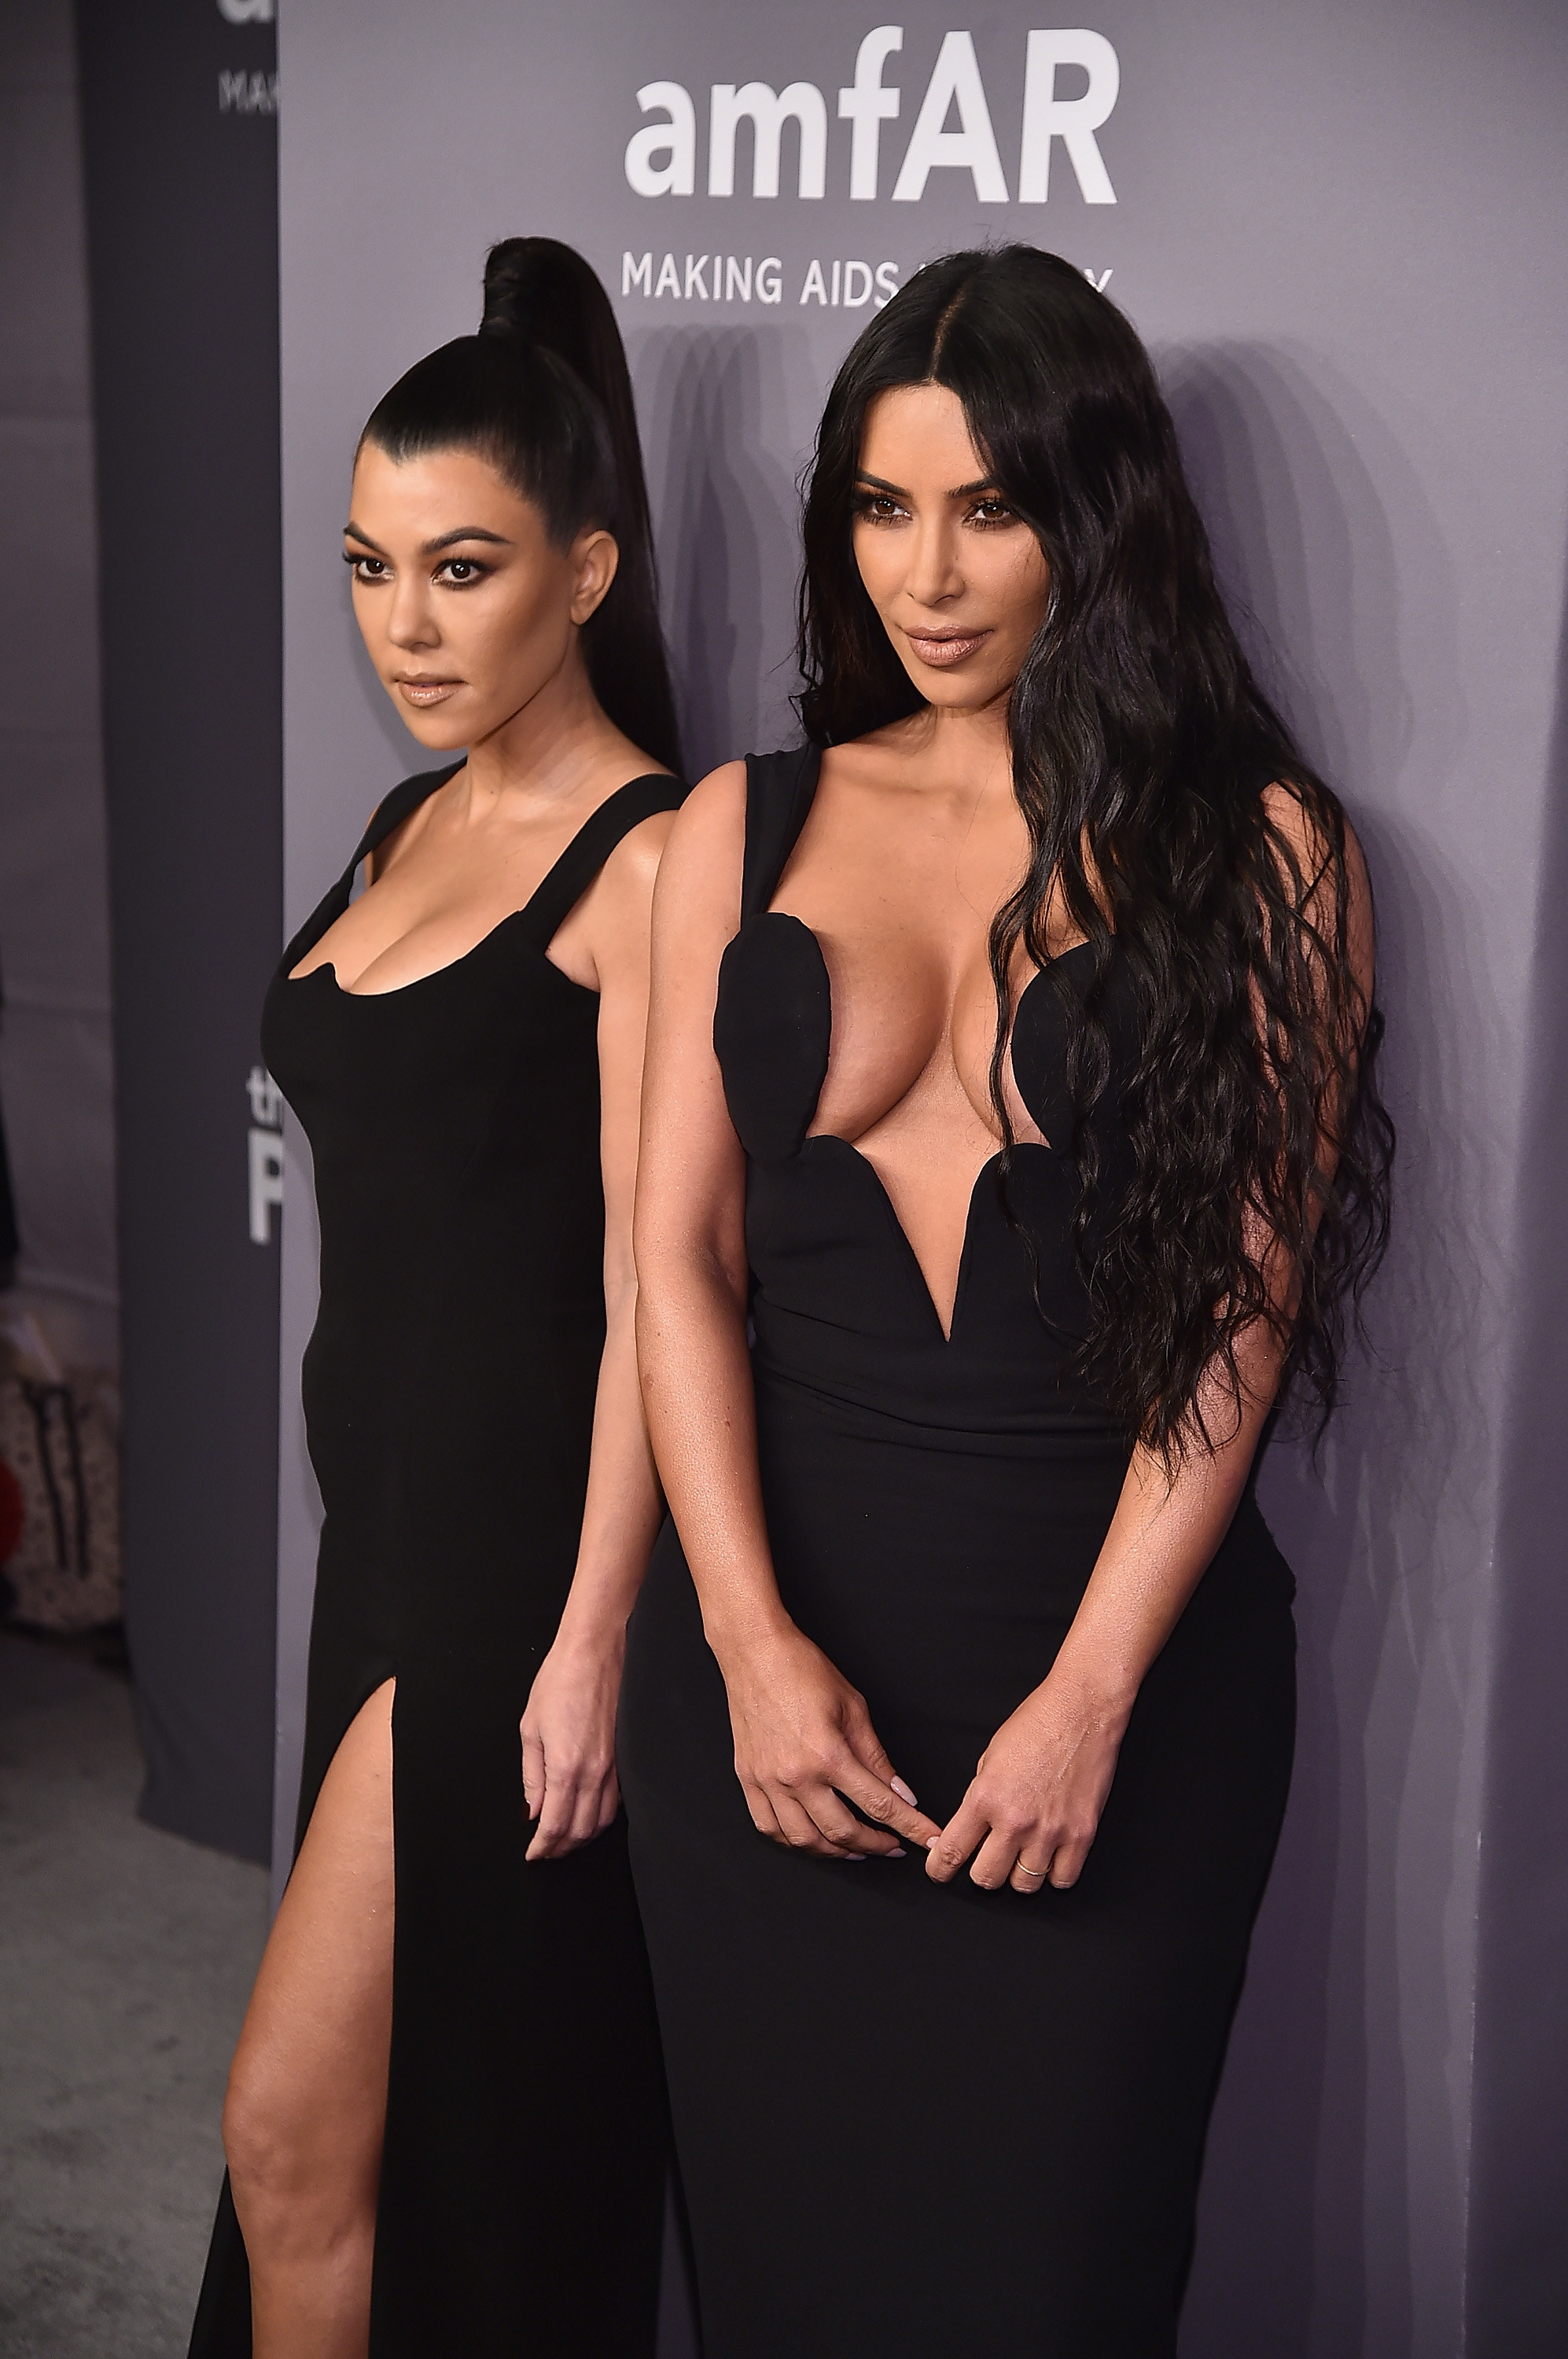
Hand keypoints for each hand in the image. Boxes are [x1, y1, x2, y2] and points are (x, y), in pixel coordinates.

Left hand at [520, 1627, 625, 1860]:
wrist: (596, 1651)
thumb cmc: (560, 1681)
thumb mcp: (531, 1728)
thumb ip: (532, 1775)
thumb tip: (532, 1810)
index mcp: (566, 1767)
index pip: (555, 1825)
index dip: (543, 1847)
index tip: (533, 1854)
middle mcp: (595, 1772)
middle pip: (582, 1831)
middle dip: (562, 1848)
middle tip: (546, 1851)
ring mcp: (615, 1766)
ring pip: (603, 1821)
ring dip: (583, 1836)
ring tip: (565, 1838)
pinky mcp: (626, 1756)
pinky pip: (617, 1801)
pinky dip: (601, 1817)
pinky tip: (588, 1814)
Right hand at [718, 1621, 940, 1859]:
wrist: (755, 1653)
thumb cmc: (804, 1671)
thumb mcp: (853, 1708)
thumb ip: (877, 1758)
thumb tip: (901, 1793)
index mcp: (829, 1755)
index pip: (879, 1805)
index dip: (909, 1827)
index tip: (927, 1839)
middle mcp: (797, 1775)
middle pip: (842, 1833)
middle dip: (875, 1846)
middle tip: (892, 1845)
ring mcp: (768, 1781)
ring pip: (804, 1840)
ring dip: (835, 1852)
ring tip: (855, 1847)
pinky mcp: (748, 1780)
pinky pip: (770, 1827)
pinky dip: (794, 1841)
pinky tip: (811, 1836)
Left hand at [925, 1667, 1130, 1893]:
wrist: (1082, 1709)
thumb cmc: (1036, 1724)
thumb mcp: (989, 1757)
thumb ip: (979, 1797)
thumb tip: (971, 1829)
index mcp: (985, 1797)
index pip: (951, 1852)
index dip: (939, 1869)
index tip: (939, 1871)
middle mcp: (1016, 1820)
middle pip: (986, 1879)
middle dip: (981, 1872)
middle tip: (987, 1859)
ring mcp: (1051, 1831)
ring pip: (1024, 1886)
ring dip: (1018, 1875)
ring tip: (1021, 1856)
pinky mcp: (1082, 1834)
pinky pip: (1063, 1879)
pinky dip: (1053, 1875)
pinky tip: (1049, 1858)